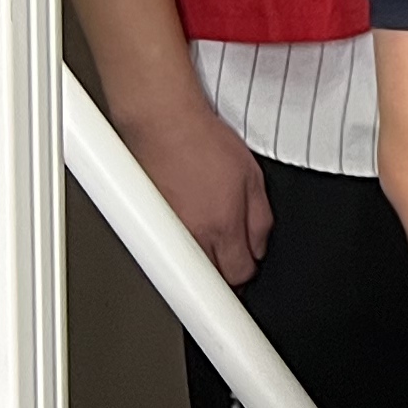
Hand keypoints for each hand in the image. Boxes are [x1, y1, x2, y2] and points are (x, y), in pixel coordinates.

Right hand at [124, 103, 270, 286]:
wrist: (164, 126)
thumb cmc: (204, 142)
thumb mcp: (253, 177)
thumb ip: (261, 219)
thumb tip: (260, 248)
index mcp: (223, 225)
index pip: (239, 274)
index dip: (249, 274)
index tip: (250, 267)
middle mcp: (193, 236)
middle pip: (212, 281)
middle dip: (227, 277)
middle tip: (233, 263)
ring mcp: (167, 235)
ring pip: (188, 273)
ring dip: (202, 270)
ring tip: (211, 252)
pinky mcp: (147, 230)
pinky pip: (166, 256)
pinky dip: (179, 255)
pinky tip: (186, 240)